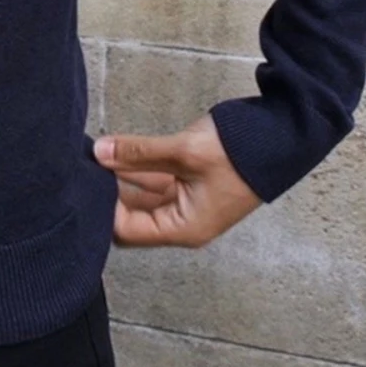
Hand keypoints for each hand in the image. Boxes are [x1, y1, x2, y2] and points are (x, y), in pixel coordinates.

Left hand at [93, 111, 262, 247]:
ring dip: (121, 177)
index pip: (126, 230)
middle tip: (84, 166)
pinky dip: (137, 167)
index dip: (102, 207)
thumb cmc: (239, 152)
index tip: (84, 179)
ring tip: (94, 154)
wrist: (281, 136)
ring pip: (141, 196)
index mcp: (183, 228)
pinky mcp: (190, 182)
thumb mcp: (184, 151)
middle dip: (108, 192)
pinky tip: (116, 150)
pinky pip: (154, 181)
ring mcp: (187, 202)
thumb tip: (98, 152)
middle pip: (132, 216)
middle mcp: (183, 222)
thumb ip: (138, 153)